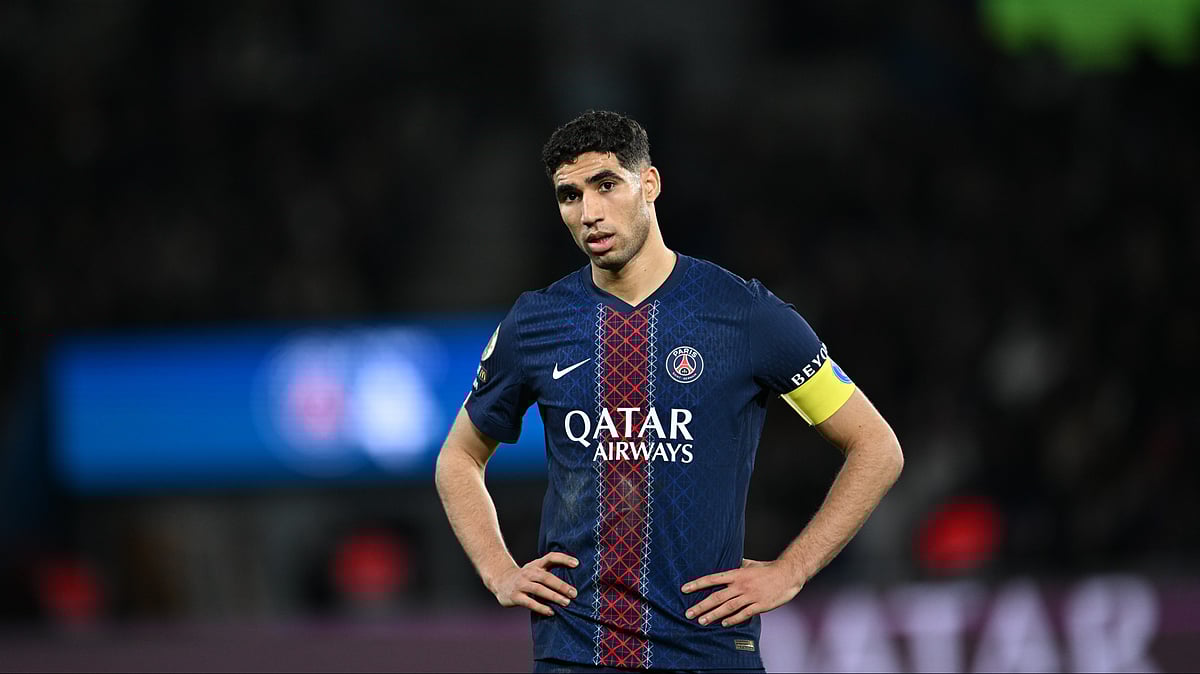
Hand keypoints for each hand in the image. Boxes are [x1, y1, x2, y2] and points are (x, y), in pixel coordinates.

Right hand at [492, 552, 579, 616]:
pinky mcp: (515, 597)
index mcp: (536, 565)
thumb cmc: (526, 577)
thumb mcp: (536, 569)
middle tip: (574, 593)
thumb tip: (575, 574)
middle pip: (546, 577)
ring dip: (553, 596)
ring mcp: (521, 584)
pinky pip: (530, 602)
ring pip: (539, 589)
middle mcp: (529, 573)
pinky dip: (541, 607)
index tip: (577, 564)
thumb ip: (551, 570)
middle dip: (561, 585)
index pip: (551, 557)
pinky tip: (551, 612)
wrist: (500, 581)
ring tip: (566, 603)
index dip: (563, 559)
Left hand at [681, 558, 803, 626]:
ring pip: (728, 607)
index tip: (684, 589)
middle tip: (688, 613)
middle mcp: (741, 585)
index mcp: (737, 573)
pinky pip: (744, 614)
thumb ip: (738, 564)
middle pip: (717, 597)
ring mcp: (750, 596)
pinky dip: (733, 620)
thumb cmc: (769, 568)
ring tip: (701, 621)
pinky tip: (723, 624)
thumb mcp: (751, 563)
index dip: (697, 584)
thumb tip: (730, 561)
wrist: (788, 574)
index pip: (712, 579)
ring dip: (713, 615)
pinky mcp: (760, 605)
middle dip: (701, 605)